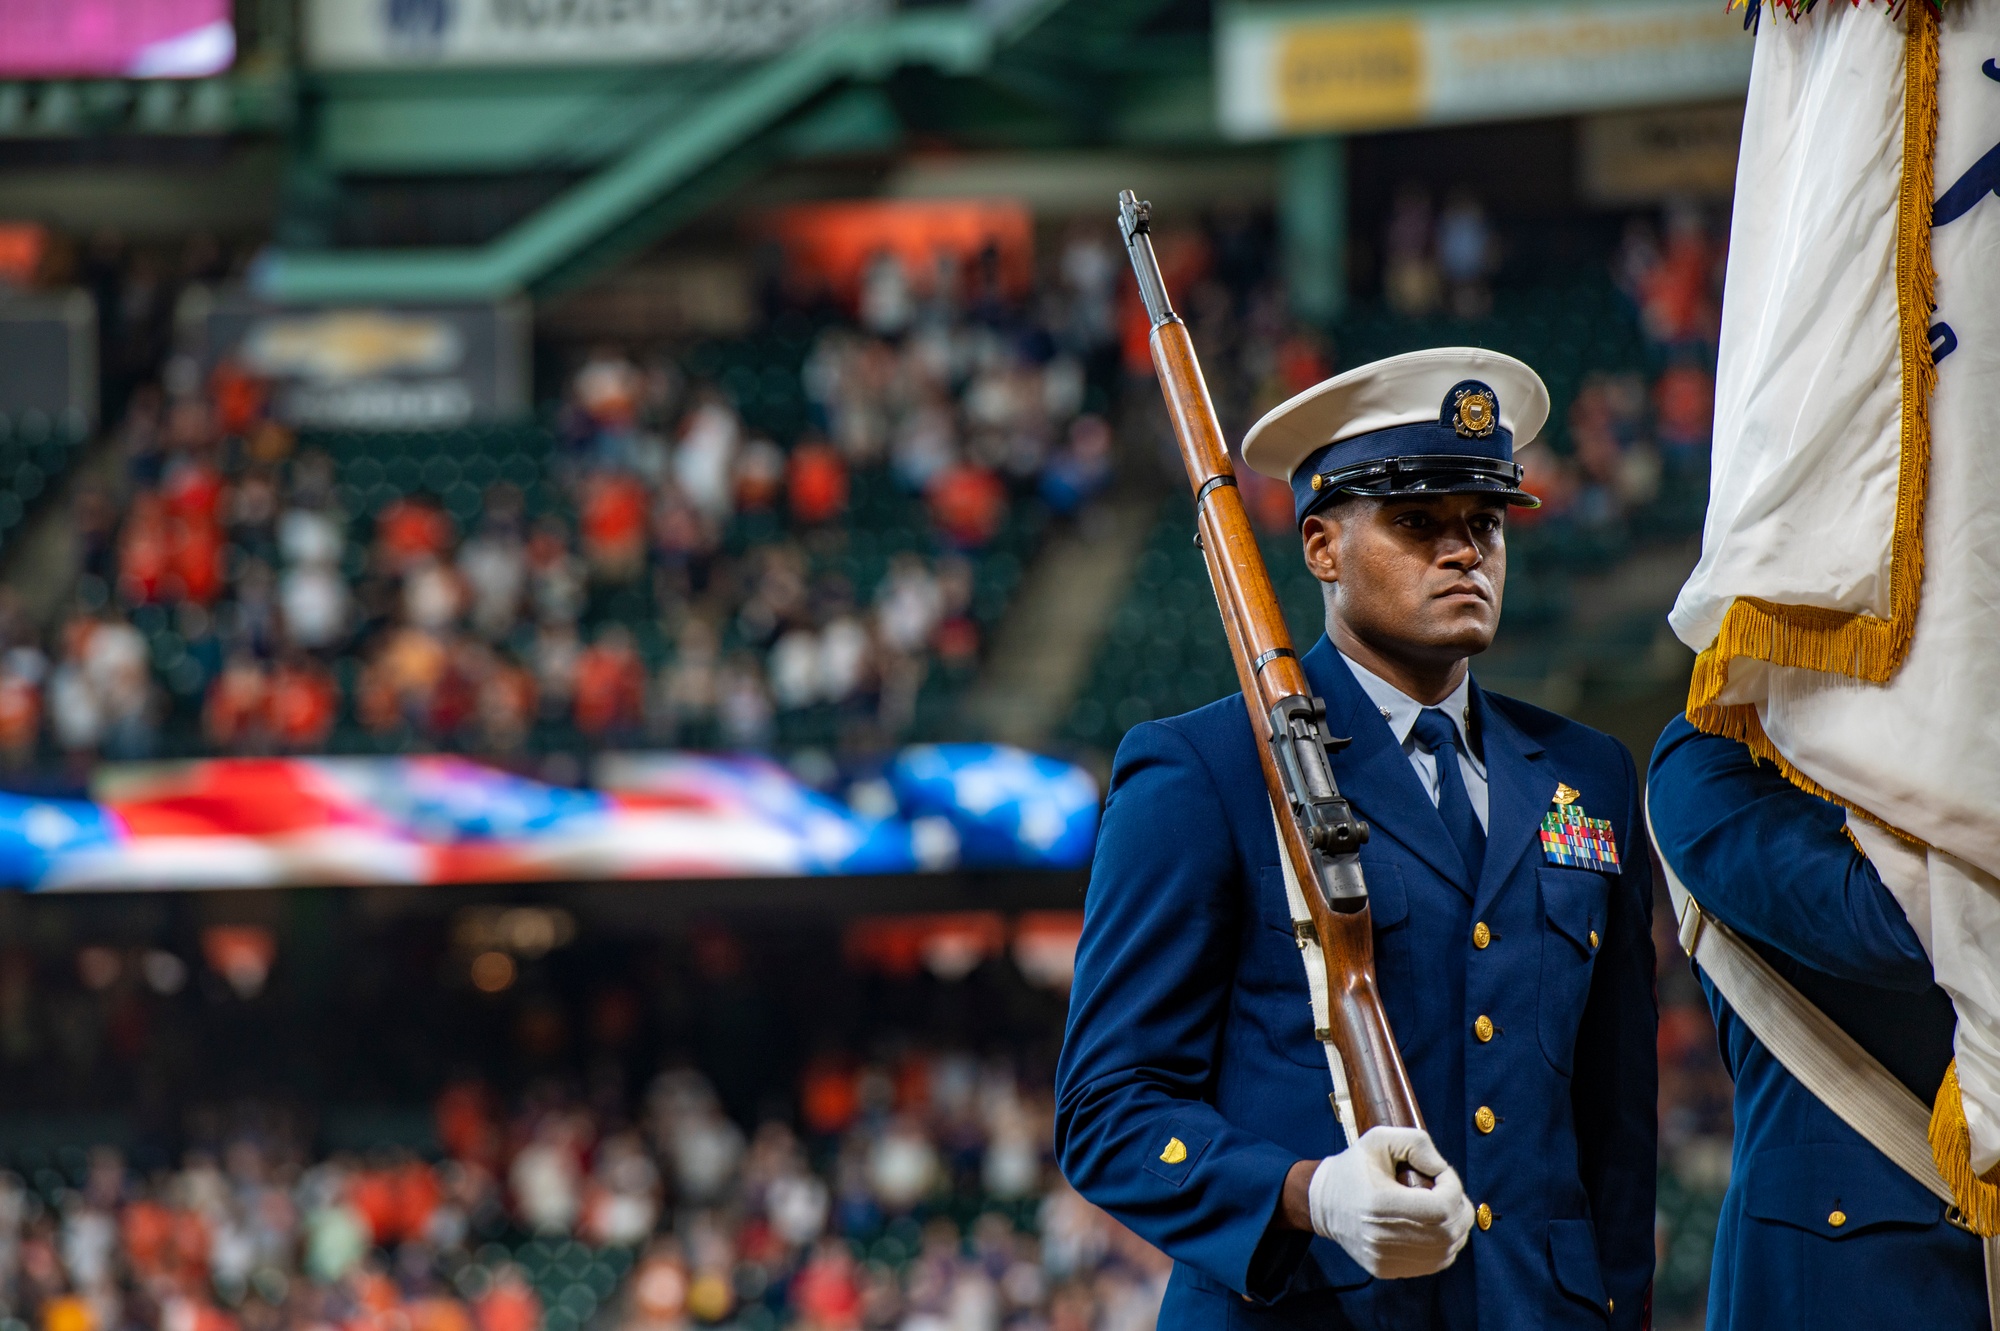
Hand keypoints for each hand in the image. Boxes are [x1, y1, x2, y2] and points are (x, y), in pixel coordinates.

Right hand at [1306, 1127, 1474, 1278]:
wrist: (1323, 1202)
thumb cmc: (1354, 1167)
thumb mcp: (1380, 1139)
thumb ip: (1417, 1143)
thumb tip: (1443, 1170)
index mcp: (1379, 1204)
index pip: (1441, 1208)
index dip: (1453, 1188)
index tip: (1442, 1173)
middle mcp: (1381, 1238)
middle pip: (1448, 1233)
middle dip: (1460, 1209)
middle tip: (1449, 1190)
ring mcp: (1384, 1258)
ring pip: (1446, 1252)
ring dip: (1456, 1227)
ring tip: (1444, 1207)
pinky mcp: (1386, 1269)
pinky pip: (1434, 1264)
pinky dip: (1445, 1245)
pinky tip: (1435, 1226)